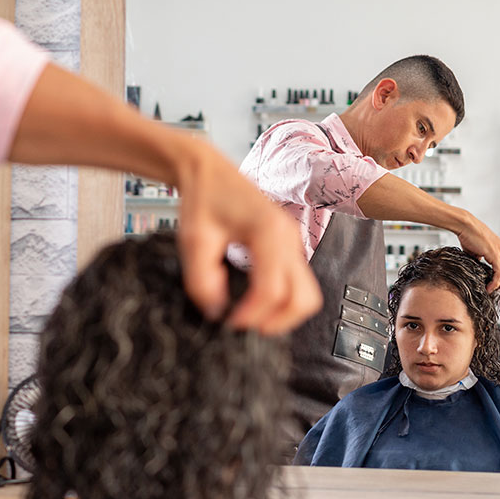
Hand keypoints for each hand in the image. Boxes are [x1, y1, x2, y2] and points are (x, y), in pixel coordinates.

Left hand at [175, 141, 321, 334]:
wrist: (209, 172)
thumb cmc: (203, 199)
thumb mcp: (194, 241)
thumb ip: (202, 281)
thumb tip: (217, 313)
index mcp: (269, 232)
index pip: (273, 290)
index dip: (251, 315)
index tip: (228, 323)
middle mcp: (288, 238)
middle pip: (304, 299)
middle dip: (277, 322)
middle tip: (245, 326)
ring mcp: (292, 244)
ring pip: (306, 295)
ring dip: (281, 315)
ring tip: (248, 316)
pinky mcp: (288, 248)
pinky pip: (297, 285)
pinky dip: (280, 302)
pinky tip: (252, 301)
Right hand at [456, 216, 499, 291]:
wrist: (466, 225)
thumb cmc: (469, 235)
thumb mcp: (476, 251)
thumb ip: (480, 260)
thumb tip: (477, 269)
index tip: (490, 285)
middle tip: (490, 290)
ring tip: (489, 290)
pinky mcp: (496, 255)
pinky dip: (495, 283)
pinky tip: (488, 287)